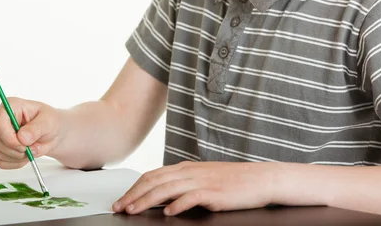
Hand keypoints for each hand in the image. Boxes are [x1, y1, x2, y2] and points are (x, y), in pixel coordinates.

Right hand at [0, 98, 62, 168]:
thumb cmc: (49, 122)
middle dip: (17, 151)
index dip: (9, 139)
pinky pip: (0, 161)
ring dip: (18, 157)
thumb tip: (22, 137)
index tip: (24, 147)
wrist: (50, 133)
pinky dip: (15, 163)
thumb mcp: (49, 122)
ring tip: (31, 150)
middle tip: (33, 149)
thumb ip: (36, 128)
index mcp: (11, 105)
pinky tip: (24, 155)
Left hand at [112, 161, 276, 215]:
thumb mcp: (203, 178)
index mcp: (185, 168)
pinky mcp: (213, 192)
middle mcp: (189, 172)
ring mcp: (201, 181)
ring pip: (166, 189)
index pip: (152, 176)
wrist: (260, 179)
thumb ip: (183, 184)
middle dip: (133, 195)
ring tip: (134, 210)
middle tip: (120, 207)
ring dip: (147, 200)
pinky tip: (168, 212)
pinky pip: (191, 197)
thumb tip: (163, 197)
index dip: (134, 187)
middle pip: (154, 181)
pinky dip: (177, 204)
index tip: (122, 200)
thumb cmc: (233, 181)